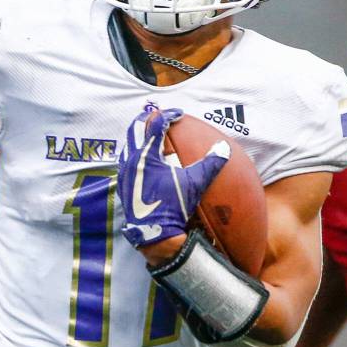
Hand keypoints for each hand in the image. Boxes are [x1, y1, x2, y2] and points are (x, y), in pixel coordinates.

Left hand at [117, 106, 228, 247]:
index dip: (168, 115)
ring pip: (128, 143)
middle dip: (148, 119)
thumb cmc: (174, 207)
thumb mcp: (195, 184)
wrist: (155, 233)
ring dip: (139, 134)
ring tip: (150, 133)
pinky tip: (142, 158)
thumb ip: (210, 164)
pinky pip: (125, 159)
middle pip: (136, 128)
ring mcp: (124, 172)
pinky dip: (134, 151)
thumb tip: (224, 148)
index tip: (178, 114)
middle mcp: (132, 160)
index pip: (156, 125)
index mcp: (147, 156)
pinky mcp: (122, 184)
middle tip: (160, 115)